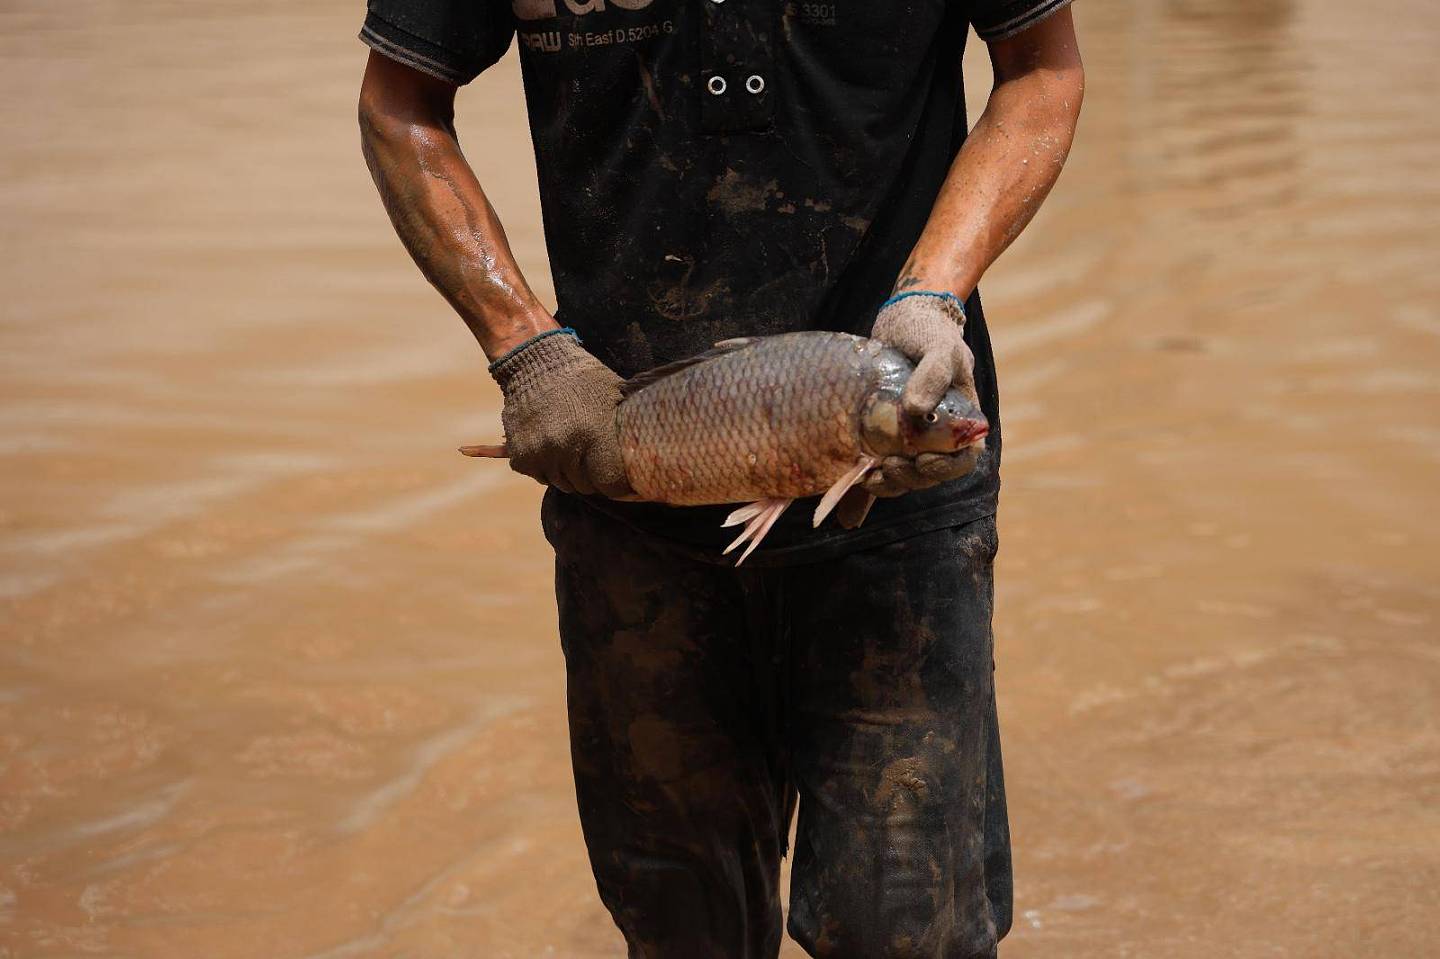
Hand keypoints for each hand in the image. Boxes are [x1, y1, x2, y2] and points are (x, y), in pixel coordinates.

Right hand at [491, 330, 633, 497]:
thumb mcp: (613, 396)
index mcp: (594, 434)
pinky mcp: (520, 456)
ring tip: (570, 448)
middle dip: (591, 476)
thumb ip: (625, 429)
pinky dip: (544, 467)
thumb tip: (651, 453)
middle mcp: (565, 448)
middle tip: (591, 459)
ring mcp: (540, 454)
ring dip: (567, 472)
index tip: (620, 481)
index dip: (618, 485)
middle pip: (585, 486)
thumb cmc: (581, 378)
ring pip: (561, 483)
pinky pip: (538, 476)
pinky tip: (549, 446)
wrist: (535, 362)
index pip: (611, 484)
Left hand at [862, 291, 982, 499]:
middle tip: (884, 469)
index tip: (921, 461)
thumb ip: (933, 373)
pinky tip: (845, 502)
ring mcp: (908, 441)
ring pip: (901, 477)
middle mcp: (936, 438)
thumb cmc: (928, 332)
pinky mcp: (881, 440)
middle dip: (907, 478)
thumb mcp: (939, 347)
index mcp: (961, 424)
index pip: (961, 461)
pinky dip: (861, 488)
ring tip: (863, 475)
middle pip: (927, 475)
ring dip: (884, 483)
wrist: (901, 322)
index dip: (943, 469)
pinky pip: (875, 469)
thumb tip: (915, 409)